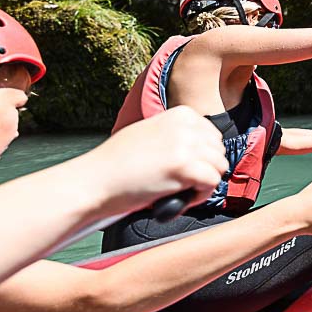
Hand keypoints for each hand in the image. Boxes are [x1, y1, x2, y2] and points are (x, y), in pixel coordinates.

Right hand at [80, 108, 227, 216]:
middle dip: (205, 169)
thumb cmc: (117, 164)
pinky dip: (199, 195)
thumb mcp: (152, 134)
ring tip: (176, 190)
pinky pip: (212, 182)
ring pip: (219, 167)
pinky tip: (177, 197)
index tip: (183, 168)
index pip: (213, 136)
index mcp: (180, 114)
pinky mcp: (184, 166)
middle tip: (180, 182)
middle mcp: (186, 125)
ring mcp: (186, 144)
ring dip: (202, 184)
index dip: (201, 157)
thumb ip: (178, 135)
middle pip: (218, 151)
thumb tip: (203, 147)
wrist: (92, 181)